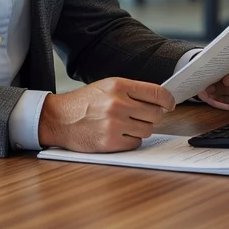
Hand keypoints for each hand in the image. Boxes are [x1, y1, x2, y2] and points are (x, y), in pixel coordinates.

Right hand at [38, 77, 175, 152]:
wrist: (58, 119)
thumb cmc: (83, 103)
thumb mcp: (106, 86)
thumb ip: (131, 91)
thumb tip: (159, 100)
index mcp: (118, 86)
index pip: (156, 93)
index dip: (168, 100)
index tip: (170, 104)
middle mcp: (118, 104)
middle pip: (155, 114)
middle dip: (152, 116)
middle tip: (142, 116)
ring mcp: (114, 124)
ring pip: (147, 130)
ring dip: (141, 129)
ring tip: (126, 124)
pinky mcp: (110, 142)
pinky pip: (136, 143)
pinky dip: (131, 140)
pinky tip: (119, 134)